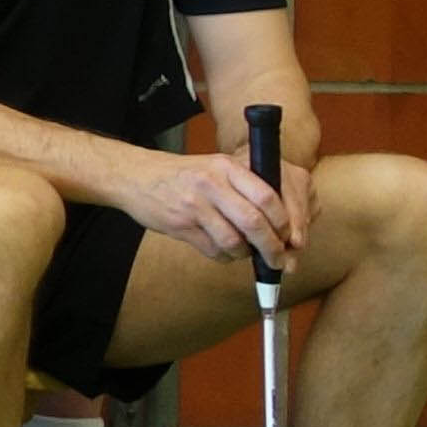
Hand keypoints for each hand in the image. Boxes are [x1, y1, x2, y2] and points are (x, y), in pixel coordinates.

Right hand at [126, 143, 307, 264]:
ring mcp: (194, 206)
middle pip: (254, 223)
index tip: (291, 236)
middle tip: (279, 259)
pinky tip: (224, 251)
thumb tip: (284, 225)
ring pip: (234, 241)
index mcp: (226, 167)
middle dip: (273, 247)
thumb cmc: (184, 175)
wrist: (136, 176)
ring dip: (246, 254)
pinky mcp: (180, 226)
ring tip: (247, 253)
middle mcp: (211, 184)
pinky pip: (213, 250)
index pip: (268, 196)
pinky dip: (225, 257)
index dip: (286, 222)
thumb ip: (247, 188)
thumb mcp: (217, 168)